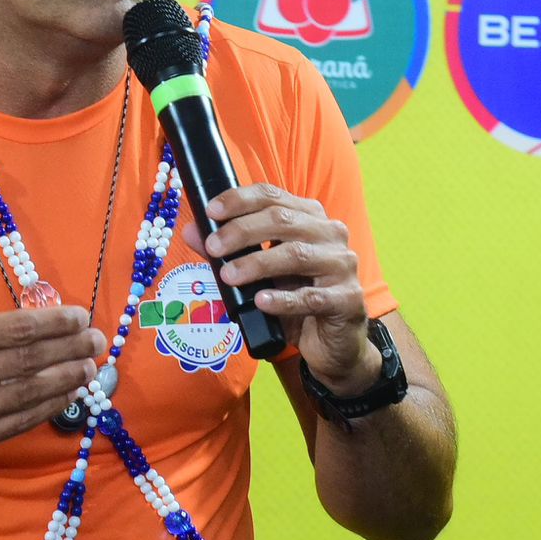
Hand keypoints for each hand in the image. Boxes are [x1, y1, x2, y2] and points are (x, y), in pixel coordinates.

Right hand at [0, 204, 104, 473]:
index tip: (80, 316)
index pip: (14, 329)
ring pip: (27, 393)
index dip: (53, 323)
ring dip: (65, 378)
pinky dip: (45, 409)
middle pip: (28, 360)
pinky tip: (67, 396)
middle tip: (98, 339)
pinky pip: (15, 423)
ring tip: (91, 365)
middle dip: (69, 348)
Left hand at [185, 184, 379, 394]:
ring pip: (297, 255)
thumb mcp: (260, 274)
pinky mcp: (348, 300)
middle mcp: (330, 234)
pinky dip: (283, 299)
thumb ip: (229, 251)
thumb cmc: (295, 299)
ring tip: (228, 276)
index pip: (273, 196)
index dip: (240, 199)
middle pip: (283, 220)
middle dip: (242, 231)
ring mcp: (342, 265)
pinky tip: (261, 302)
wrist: (332, 343)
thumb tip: (192, 231)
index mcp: (310, 217)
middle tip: (213, 247)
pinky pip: (313, 297)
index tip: (211, 211)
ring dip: (257, 263)